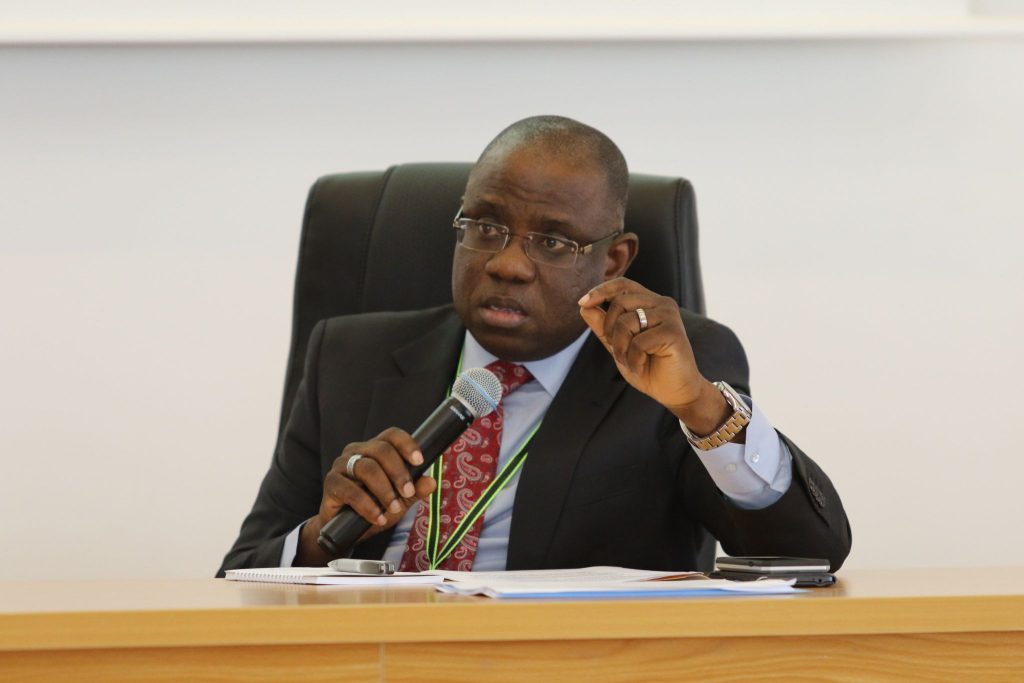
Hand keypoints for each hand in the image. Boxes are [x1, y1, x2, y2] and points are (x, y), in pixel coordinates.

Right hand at [296, 427, 436, 563]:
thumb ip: (415, 490)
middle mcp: (357, 451)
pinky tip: (378, 517)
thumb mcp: (400, 499)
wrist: (346, 529)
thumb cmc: (374, 506)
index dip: (407, 444)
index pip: (392, 435)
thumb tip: (431, 482)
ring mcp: (342, 465)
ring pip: (367, 468)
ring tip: (394, 508)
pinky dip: (367, 505)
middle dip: (398, 472)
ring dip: (385, 490)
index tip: (419, 461)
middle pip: (381, 450)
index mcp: (375, 448)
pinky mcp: (331, 482)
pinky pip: (350, 490)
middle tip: (408, 492)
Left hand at [578, 277, 733, 436]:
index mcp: (649, 302)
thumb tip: (584, 306)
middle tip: (618, 352)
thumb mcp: (618, 345)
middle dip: (610, 331)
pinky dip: (633, 360)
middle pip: (619, 303)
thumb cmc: (648, 366)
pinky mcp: (674, 332)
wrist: (673, 391)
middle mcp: (661, 303)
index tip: (582, 302)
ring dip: (621, 349)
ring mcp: (669, 316)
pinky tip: (642, 367)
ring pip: (626, 322)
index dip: (601, 290)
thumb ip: (602, 326)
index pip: (622, 285)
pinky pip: (639, 342)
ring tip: (631, 362)